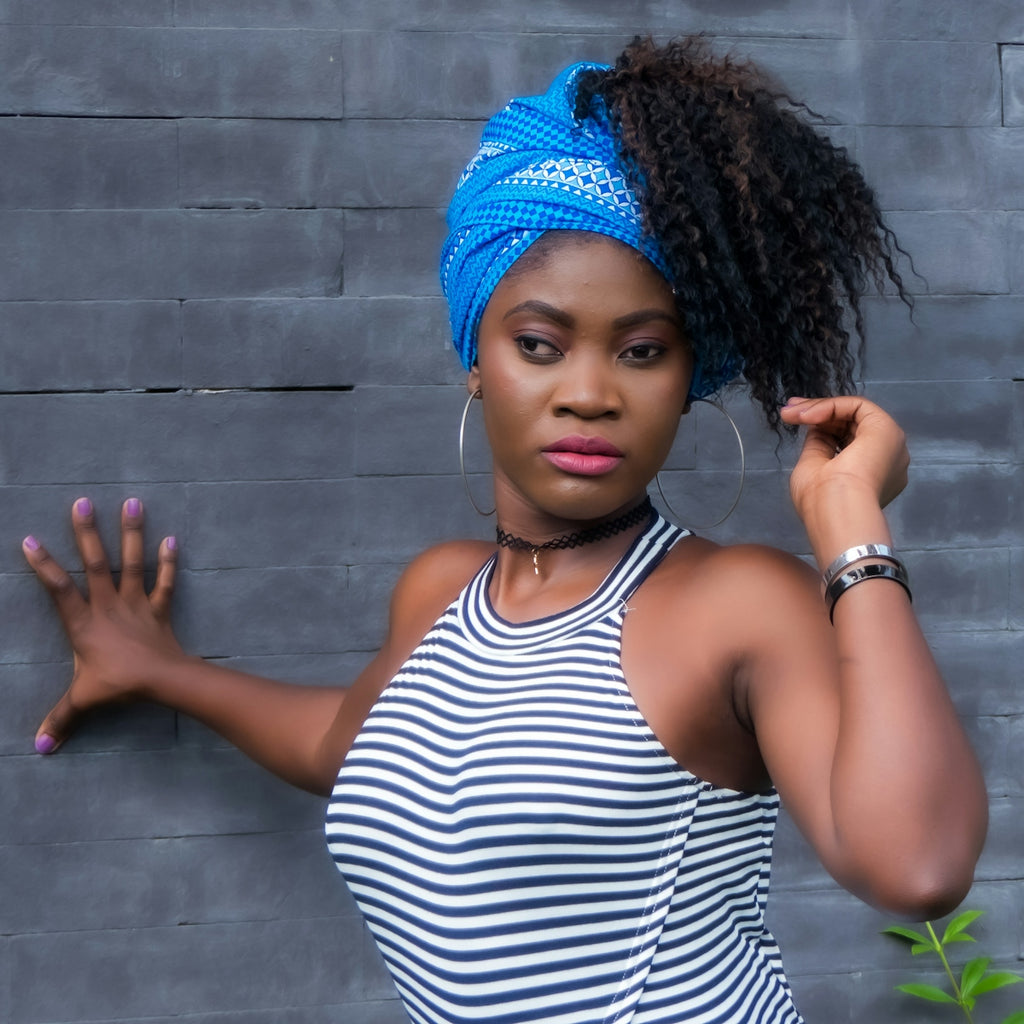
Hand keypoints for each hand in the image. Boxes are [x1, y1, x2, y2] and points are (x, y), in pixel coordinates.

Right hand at [22, 497, 181, 753]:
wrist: (162, 681)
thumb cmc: (119, 686)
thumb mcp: (83, 700)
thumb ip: (61, 719)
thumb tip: (40, 748)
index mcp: (84, 623)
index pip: (58, 590)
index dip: (43, 565)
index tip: (30, 539)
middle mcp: (109, 605)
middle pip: (95, 563)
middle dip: (87, 532)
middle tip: (83, 501)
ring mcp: (137, 604)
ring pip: (133, 562)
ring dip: (132, 533)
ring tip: (134, 501)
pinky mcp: (160, 609)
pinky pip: (165, 582)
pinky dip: (169, 562)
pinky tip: (173, 539)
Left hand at [779, 396, 909, 519]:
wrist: (837, 508)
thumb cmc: (821, 500)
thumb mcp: (814, 468)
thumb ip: (819, 446)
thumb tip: (816, 428)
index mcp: (870, 476)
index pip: (844, 440)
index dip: (818, 426)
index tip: (792, 419)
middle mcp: (884, 459)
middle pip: (850, 424)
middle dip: (816, 412)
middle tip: (789, 410)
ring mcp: (888, 444)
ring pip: (854, 413)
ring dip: (820, 407)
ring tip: (794, 412)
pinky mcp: (886, 429)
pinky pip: (858, 406)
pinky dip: (832, 406)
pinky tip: (810, 414)